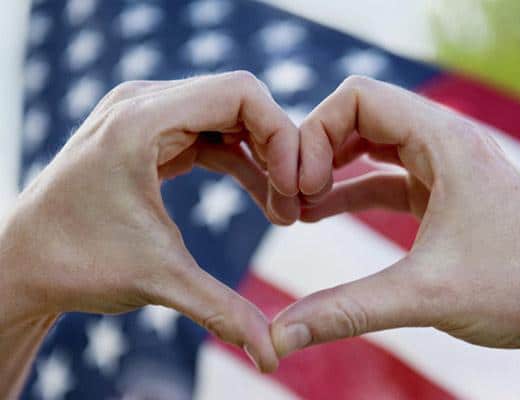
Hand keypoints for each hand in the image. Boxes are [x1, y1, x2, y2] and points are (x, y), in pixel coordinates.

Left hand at [0, 72, 300, 373]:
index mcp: (141, 121)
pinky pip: (210, 134)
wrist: (24, 264)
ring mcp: (144, 114)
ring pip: (228, 116)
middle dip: (278, 147)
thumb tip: (273, 355)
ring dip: (263, 157)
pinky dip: (241, 162)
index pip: (239, 92)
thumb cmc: (78, 265)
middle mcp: (142, 103)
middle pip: (239, 100)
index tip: (297, 185)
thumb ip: (222, 310)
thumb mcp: (159, 280)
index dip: (282, 132)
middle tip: (297, 200)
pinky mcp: (148, 132)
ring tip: (283, 208)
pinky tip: (263, 197)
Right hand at [271, 76, 519, 397]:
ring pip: (373, 144)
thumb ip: (345, 311)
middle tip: (290, 194)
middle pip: (362, 115)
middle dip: (318, 148)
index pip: (360, 98)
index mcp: (447, 141)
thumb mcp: (424, 296)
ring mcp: (446, 166)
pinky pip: (385, 175)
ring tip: (296, 203)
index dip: (316, 133)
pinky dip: (350, 189)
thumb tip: (280, 337)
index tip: (299, 185)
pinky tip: (319, 211)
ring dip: (332, 167)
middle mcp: (448, 141)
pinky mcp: (444, 192)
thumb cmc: (516, 292)